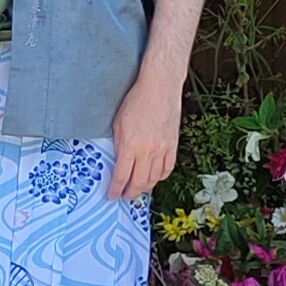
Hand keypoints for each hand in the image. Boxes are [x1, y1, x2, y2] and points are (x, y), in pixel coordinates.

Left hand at [108, 72, 183, 199]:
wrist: (159, 88)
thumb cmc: (136, 101)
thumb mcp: (118, 124)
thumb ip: (118, 145)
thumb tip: (118, 162)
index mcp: (130, 146)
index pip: (122, 176)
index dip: (115, 189)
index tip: (112, 195)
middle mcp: (147, 151)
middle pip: (139, 182)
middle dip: (130, 193)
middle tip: (125, 196)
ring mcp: (162, 149)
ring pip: (154, 178)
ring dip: (145, 187)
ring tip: (138, 189)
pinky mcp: (173, 145)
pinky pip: (167, 169)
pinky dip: (160, 177)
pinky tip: (154, 178)